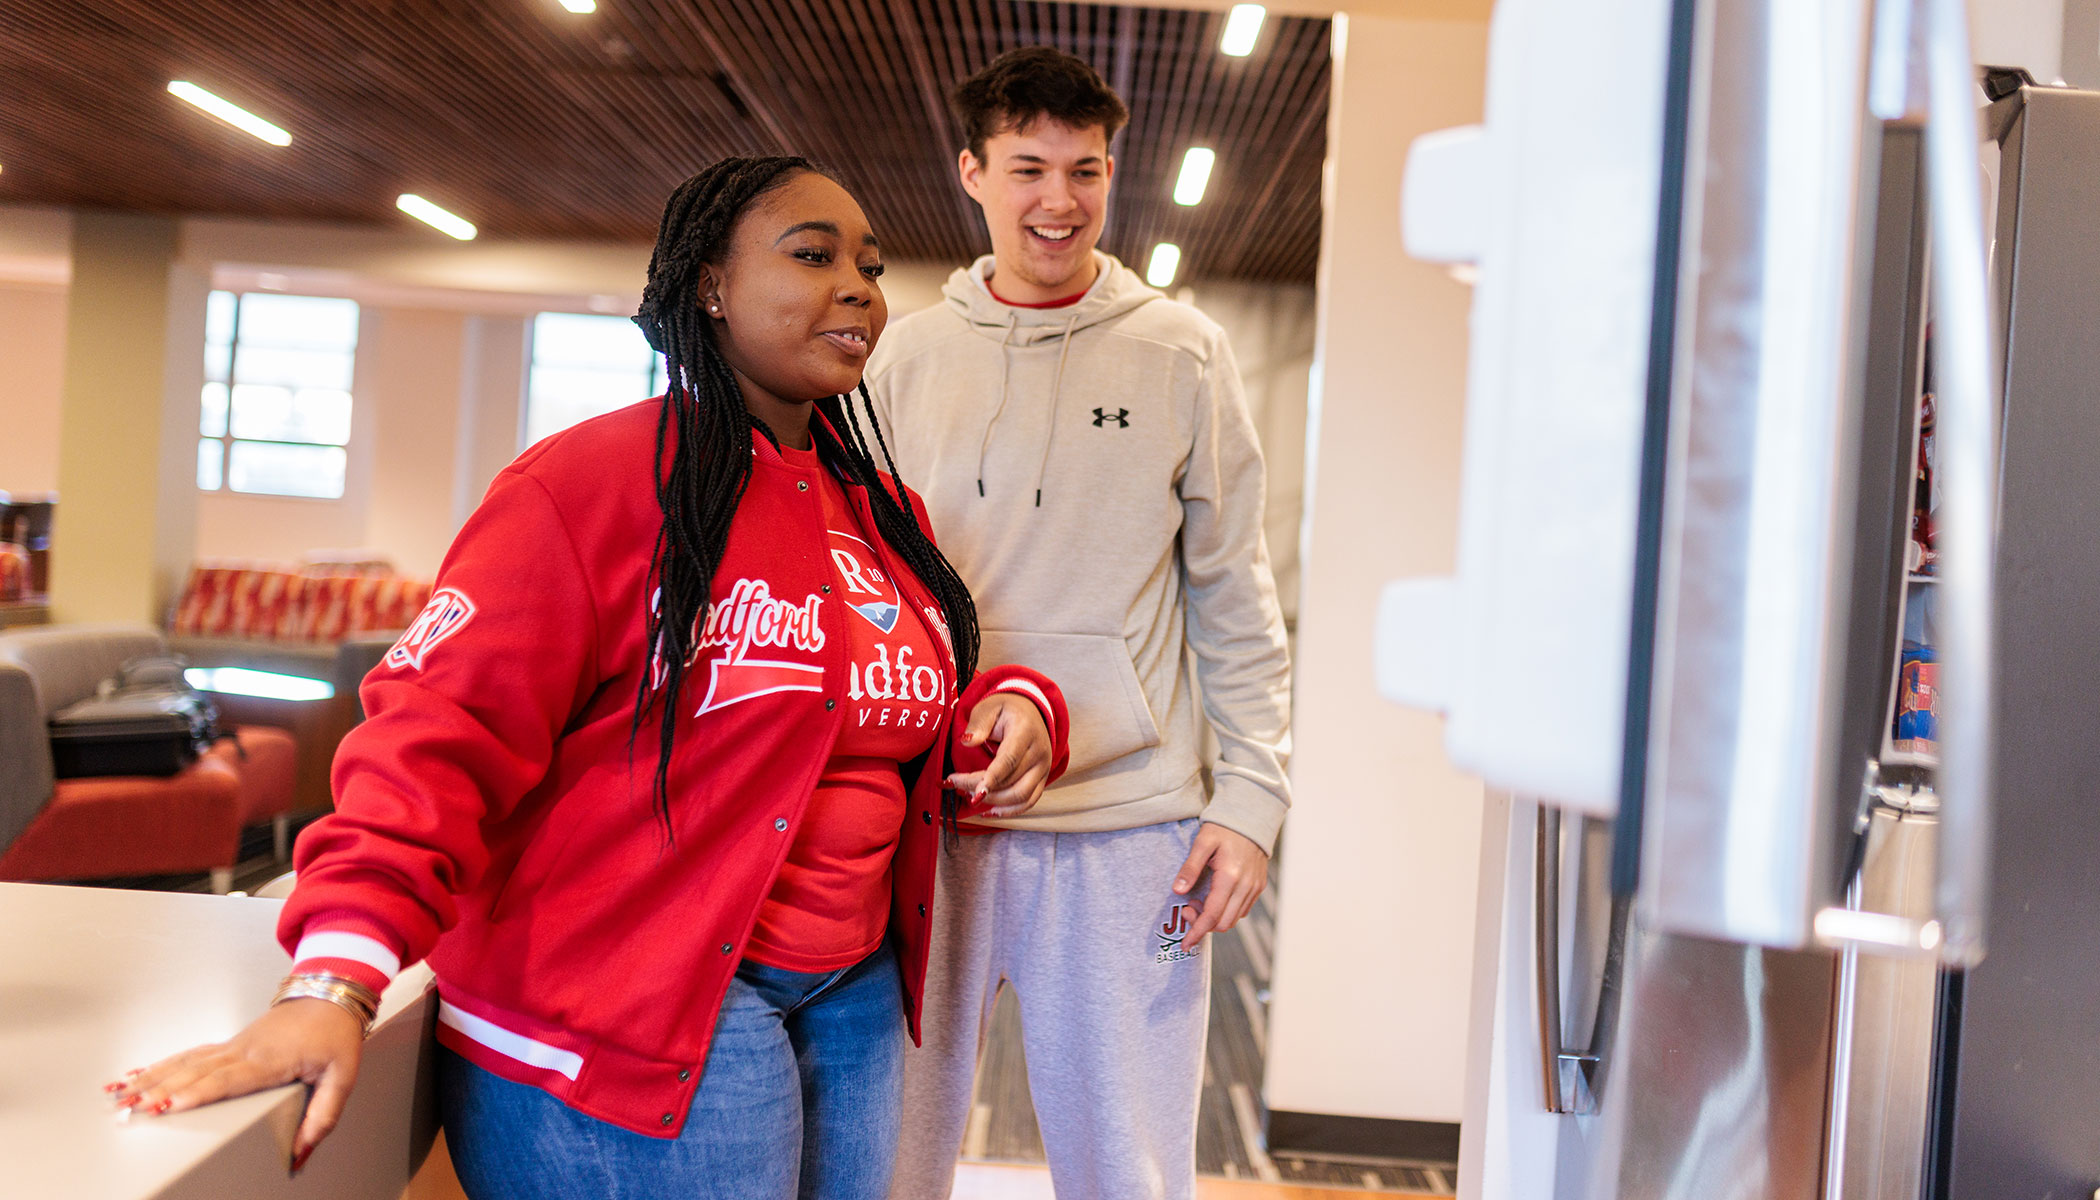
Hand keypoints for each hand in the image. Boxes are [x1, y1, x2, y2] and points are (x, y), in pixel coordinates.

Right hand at [106, 998, 364, 1173]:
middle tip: (130, 1108)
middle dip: (161, 1090)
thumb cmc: (335, 1034)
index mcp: (271, 1060)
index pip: (229, 1079)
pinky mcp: (229, 1044)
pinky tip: (137, 1073)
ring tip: (119, 1093)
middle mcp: (245, 1051)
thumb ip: (323, 1116)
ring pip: (186, 1062)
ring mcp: (234, 1045)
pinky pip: (190, 1055)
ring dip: (151, 1077)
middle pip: (197, 1072)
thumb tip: (301, 1154)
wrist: (331, 993)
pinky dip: (161, 1064)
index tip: (170, 1105)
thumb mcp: (342, 1077)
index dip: (198, 1093)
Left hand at [947, 692, 1054, 818]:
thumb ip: (978, 724)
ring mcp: (1043, 767)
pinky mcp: (1042, 779)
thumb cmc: (1005, 709)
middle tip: (955, 783)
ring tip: (969, 795)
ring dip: (993, 801)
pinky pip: (1029, 801)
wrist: (1030, 710)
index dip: (991, 778)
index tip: (973, 791)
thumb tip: (967, 741)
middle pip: (1011, 780)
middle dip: (981, 787)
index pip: (1009, 760)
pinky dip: (1009, 810)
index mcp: (1026, 731)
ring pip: (1021, 795)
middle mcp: (1039, 752)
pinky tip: (989, 811)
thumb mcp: (988, 707)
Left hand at [1171, 823, 1269, 951]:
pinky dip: (1226, 912)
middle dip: (1202, 925)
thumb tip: (1177, 891)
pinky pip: (1242, 910)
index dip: (1196, 932)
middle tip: (1187, 909)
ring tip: (1199, 901)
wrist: (1251, 818)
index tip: (1184, 944)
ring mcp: (1254, 888)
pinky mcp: (1258, 887)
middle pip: (1223, 923)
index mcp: (1230, 877)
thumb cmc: (1224, 828)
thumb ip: (1190, 868)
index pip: (1212, 916)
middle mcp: (1246, 886)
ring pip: (1233, 919)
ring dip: (1214, 919)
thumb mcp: (1202, 843)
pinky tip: (1214, 898)